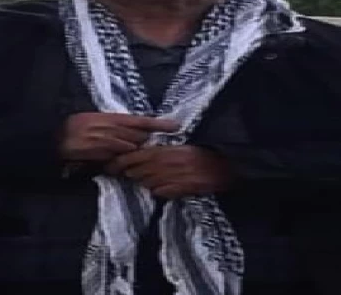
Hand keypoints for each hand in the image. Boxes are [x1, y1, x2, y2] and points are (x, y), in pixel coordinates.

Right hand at [60, 112, 178, 161]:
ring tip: (120, 154)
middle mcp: (110, 125)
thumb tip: (137, 134)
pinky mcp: (97, 149)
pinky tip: (113, 161)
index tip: (176, 126)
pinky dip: (117, 159)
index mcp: (112, 117)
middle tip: (146, 147)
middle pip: (139, 135)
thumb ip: (117, 127)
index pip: (141, 119)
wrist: (56, 138)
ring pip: (129, 146)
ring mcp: (104, 138)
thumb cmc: (78, 129)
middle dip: (144, 142)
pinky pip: (115, 156)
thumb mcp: (98, 122)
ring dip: (131, 152)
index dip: (159, 123)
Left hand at [106, 145, 232, 197]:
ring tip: (135, 180)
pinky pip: (165, 191)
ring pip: (150, 180)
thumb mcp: (185, 149)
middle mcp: (172, 161)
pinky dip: (159, 191)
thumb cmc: (206, 157)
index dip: (123, 159)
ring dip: (141, 181)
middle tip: (114, 173)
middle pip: (141, 168)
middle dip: (126, 170)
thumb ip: (166, 153)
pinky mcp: (186, 187)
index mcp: (171, 149)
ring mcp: (178, 174)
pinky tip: (158, 191)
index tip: (110, 164)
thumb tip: (146, 157)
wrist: (229, 165)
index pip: (141, 154)